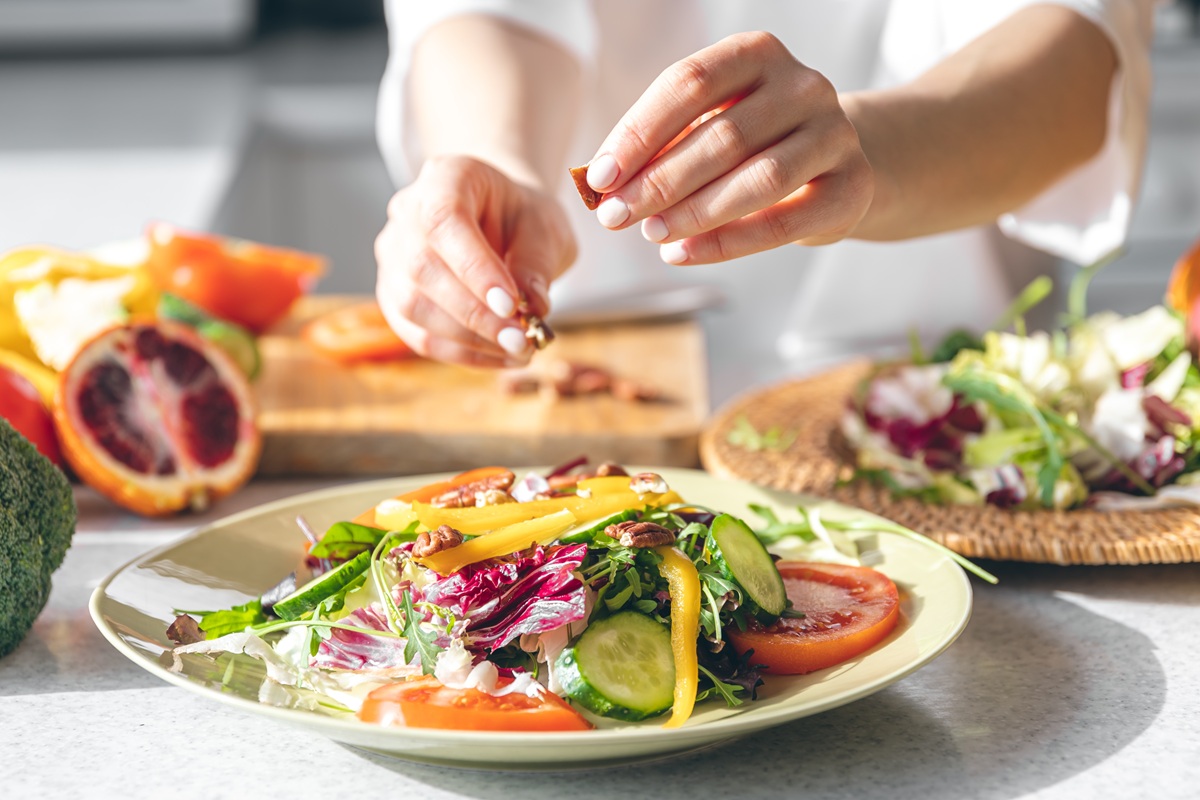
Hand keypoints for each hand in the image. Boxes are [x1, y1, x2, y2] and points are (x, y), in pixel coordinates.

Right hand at [375, 156, 575, 367]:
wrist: (503, 224)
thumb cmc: (523, 219)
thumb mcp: (545, 226)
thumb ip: (537, 261)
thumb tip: (533, 307)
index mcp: (445, 177)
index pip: (444, 220)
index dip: (474, 267)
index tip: (511, 305)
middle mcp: (406, 213)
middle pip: (422, 267)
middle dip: (474, 313)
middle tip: (521, 340)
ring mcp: (392, 256)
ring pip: (412, 306)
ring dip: (468, 338)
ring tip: (518, 351)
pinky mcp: (393, 297)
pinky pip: (417, 334)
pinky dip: (461, 353)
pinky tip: (499, 357)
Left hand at [584, 31, 873, 263]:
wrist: (836, 166)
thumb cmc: (755, 144)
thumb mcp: (709, 126)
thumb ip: (662, 147)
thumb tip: (602, 184)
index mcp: (758, 54)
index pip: (688, 83)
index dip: (639, 132)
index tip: (599, 176)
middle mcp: (803, 85)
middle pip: (722, 135)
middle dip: (659, 181)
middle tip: (615, 216)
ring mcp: (834, 134)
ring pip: (758, 179)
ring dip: (694, 212)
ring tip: (651, 234)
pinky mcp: (852, 187)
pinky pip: (783, 223)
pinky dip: (727, 243)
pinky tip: (683, 253)